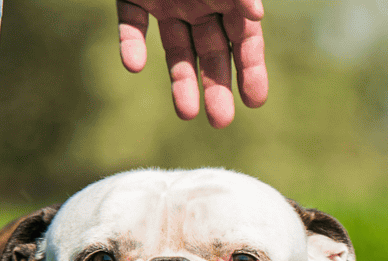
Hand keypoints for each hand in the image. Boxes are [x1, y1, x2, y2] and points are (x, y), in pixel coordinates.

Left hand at [116, 1, 267, 127]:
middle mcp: (199, 2)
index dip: (250, 68)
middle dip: (217, 87)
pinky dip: (131, 45)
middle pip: (210, 53)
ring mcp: (166, 1)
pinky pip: (131, 25)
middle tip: (221, 121)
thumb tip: (256, 18)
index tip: (255, 102)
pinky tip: (134, 65)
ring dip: (180, 82)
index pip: (243, 38)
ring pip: (174, 49)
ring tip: (186, 114)